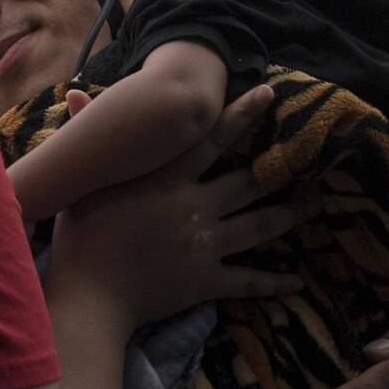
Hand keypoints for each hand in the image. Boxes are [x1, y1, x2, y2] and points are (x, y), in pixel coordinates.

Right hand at [48, 84, 308, 327]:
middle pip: (248, 182)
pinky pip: (247, 281)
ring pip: (259, 226)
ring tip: (315, 204)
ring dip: (290, 215)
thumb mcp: (82, 182)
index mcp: (166, 178)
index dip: (241, 114)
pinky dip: (272, 282)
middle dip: (282, 170)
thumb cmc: (79, 236)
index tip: (269, 95)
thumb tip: (74, 93)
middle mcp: (194, 206)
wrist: (89, 295)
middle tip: (311, 159)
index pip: (211, 138)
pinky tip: (295, 282)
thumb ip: (86, 136)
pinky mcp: (206, 281)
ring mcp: (205, 244)